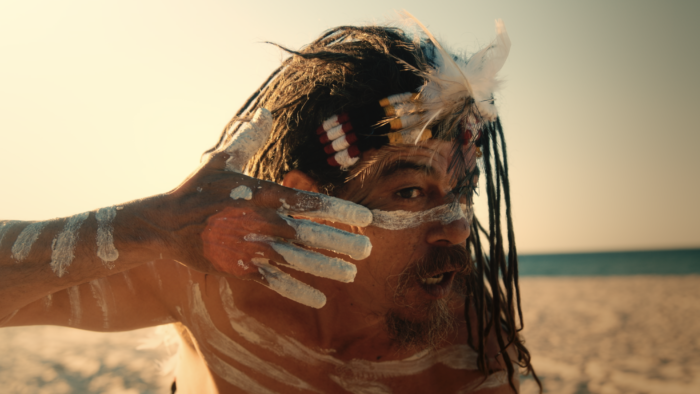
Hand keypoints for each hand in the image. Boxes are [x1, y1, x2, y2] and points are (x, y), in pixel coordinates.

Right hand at [154, 109, 371, 307]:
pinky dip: (296, 290)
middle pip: (307, 234)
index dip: (338, 210)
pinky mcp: (238, 268)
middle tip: (367, 250)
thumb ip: (248, 138)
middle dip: (339, 242)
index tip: (365, 217)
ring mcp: (249, 247)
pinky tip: (319, 300)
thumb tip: (265, 112)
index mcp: (260, 194)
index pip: (307, 202)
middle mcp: (259, 222)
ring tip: (352, 274)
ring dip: (325, 268)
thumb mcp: (222, 159)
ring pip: (295, 261)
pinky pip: (272, 281)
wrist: (163, 224)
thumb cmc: (197, 189)